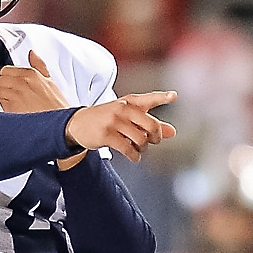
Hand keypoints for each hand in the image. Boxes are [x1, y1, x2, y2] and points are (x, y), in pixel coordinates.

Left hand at [0, 54, 68, 113]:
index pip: (5, 70)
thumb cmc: (57, 107)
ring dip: (0, 96)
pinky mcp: (9, 109)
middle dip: (1, 86)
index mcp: (31, 74)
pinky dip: (1, 106)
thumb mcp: (51, 82)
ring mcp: (14, 96)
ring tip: (11, 103)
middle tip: (10, 94)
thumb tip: (32, 53)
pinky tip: (10, 111)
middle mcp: (21, 83)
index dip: (7, 78)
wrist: (61, 125)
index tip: (12, 84)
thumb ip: (39, 65)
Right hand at [61, 91, 177, 165]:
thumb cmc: (107, 119)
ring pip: (141, 139)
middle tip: (153, 141)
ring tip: (138, 149)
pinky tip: (134, 156)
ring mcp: (114, 121)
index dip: (162, 97)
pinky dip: (134, 156)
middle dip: (156, 137)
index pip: (149, 99)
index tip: (174, 96)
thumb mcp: (127, 117)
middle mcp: (122, 109)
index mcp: (129, 102)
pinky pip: (128, 149)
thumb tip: (172, 133)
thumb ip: (150, 123)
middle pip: (151, 125)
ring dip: (143, 148)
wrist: (77, 123)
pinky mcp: (106, 135)